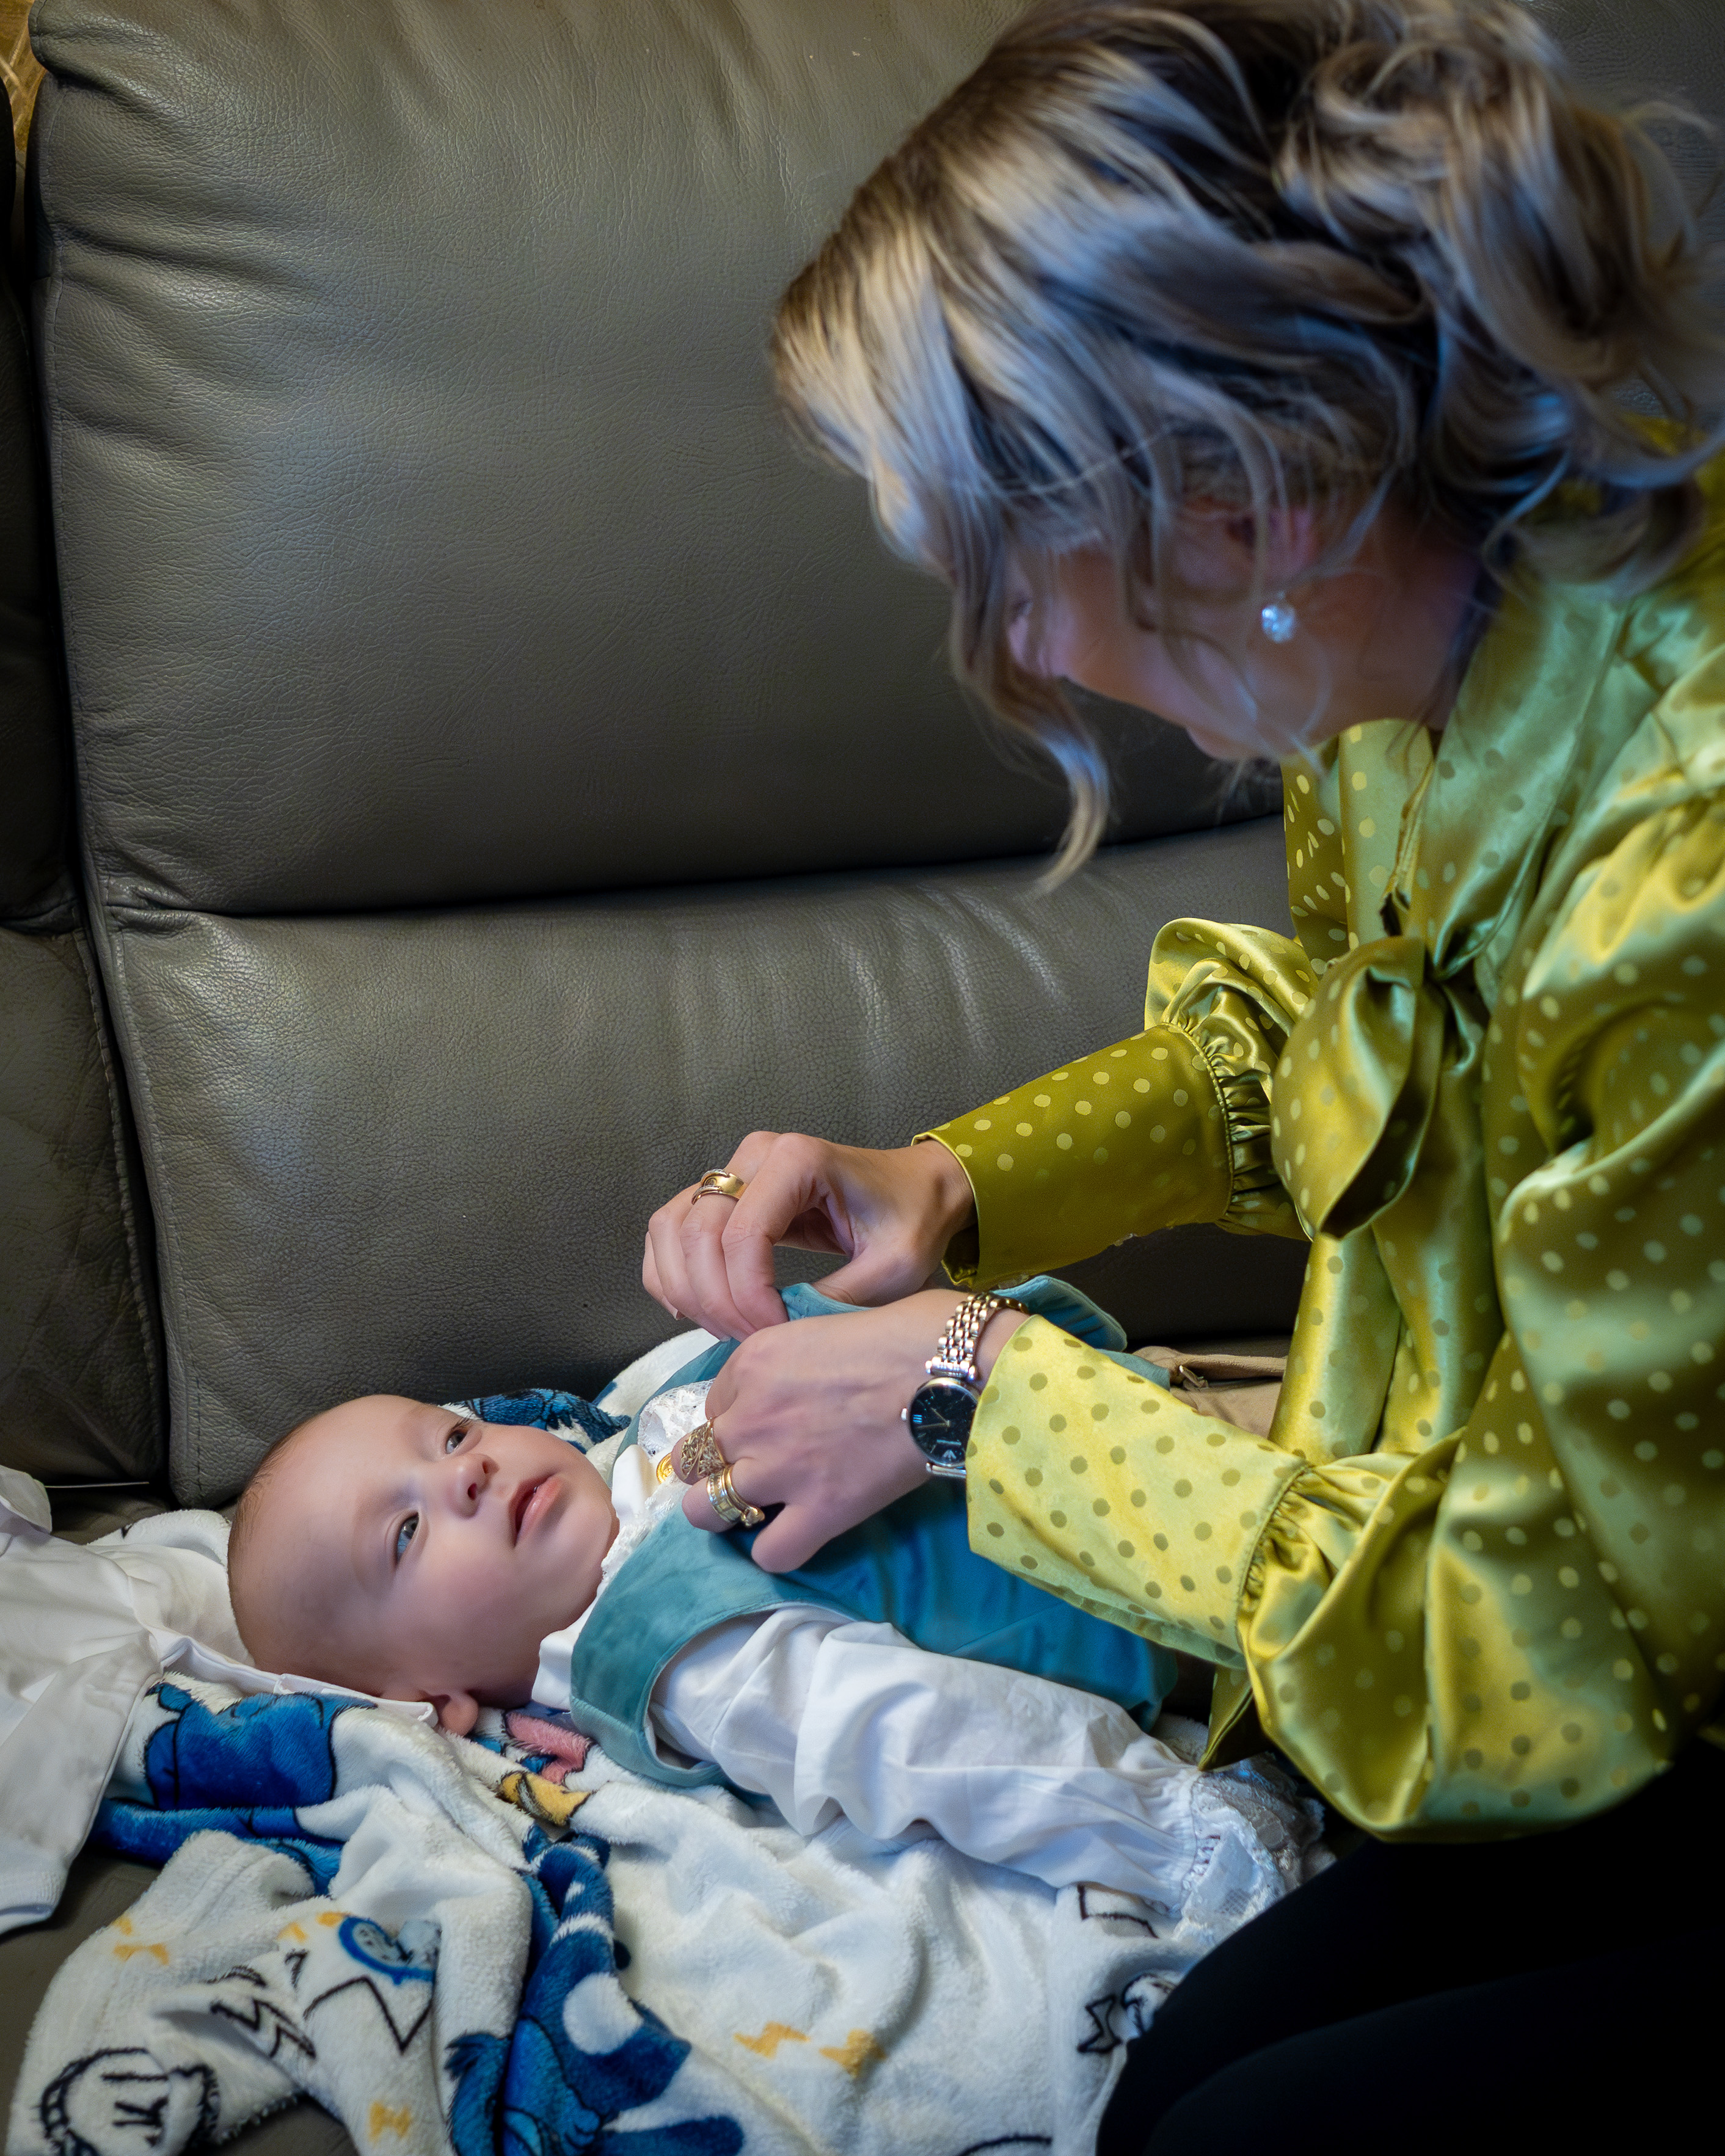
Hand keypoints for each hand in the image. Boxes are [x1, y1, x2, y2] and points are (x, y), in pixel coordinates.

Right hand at [642, 1132, 975, 1339]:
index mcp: (798, 1160)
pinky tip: (694, 1310)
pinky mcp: (722, 1192)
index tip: (775, 1334)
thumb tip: (775, 1336)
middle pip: (696, 1233)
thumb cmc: (911, 1220)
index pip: (743, 1236)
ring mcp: (733, 1170)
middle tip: (749, 1341)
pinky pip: (670, 1230)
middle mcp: (755, 1155)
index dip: (747, 1296)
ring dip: (685, 1289)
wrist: (918, 1190)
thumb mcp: (892, 1269)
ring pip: (671, 1229)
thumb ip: (833, 1300)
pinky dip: (671, 1274)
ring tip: (724, 1329)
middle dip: (715, 1300)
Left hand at [680, 1290, 1025, 1568]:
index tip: (769, 1421)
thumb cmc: (908, 1332)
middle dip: (713, 1466)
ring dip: (725, 1512)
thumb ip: (795, 1359)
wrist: (950, 1371)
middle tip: (749, 1468)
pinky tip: (797, 1533)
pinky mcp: (820, 1510)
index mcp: (752, 1362)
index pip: (714, 1402)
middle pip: (693, 1458)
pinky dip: (778, 1549)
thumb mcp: (828, 1322)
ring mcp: (780, 1467)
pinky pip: (770, 1553)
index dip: (739, 1415)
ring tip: (754, 1510)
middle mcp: (751, 1415)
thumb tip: (801, 1382)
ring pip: (707, 1511)